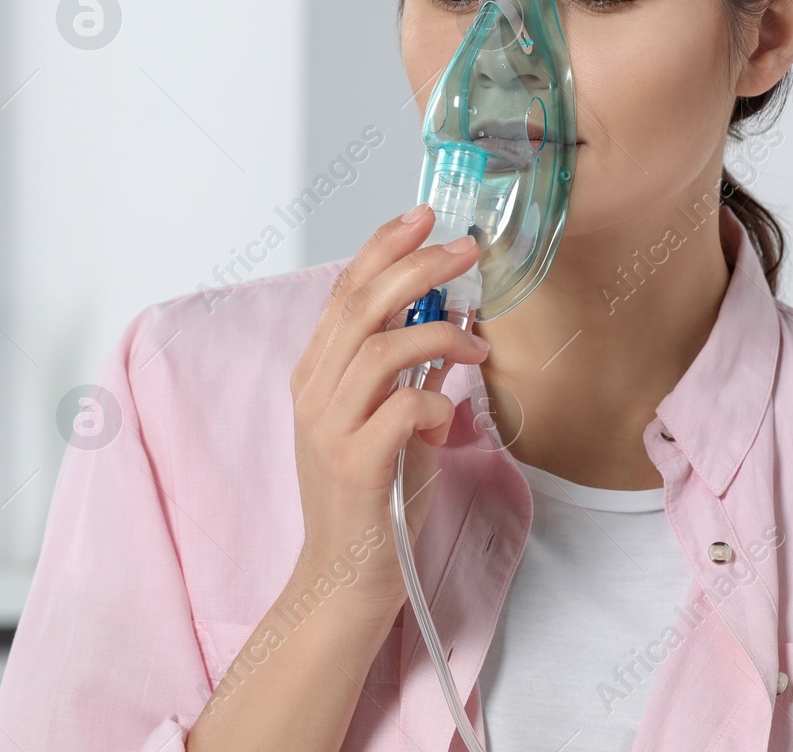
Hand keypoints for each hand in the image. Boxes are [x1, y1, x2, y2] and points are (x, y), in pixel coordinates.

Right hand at [287, 204, 486, 618]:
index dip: (383, 246)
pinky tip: (452, 409)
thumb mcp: (390, 424)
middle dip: (417, 265)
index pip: (345, 290)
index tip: (424, 215)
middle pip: (361, 304)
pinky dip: (436, 398)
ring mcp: (329, 428)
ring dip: (438, 332)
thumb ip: (410, 376)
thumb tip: (453, 328)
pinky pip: (401, 408)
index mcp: (316, 374)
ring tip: (477, 341)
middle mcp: (314, 392)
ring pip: (380, 347)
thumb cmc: (372, 499)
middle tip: (465, 248)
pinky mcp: (354, 465)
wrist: (344, 577)